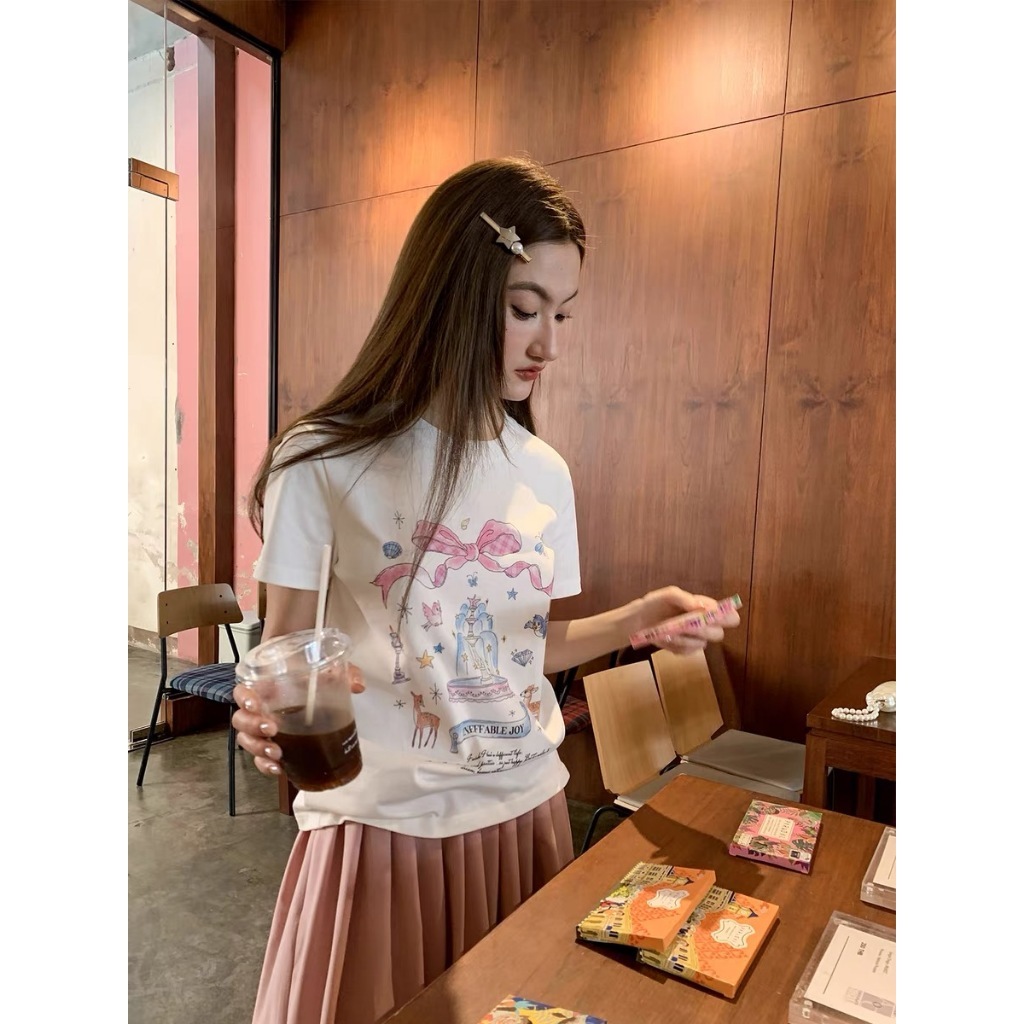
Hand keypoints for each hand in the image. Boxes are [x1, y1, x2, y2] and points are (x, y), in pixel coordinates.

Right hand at [231, 663, 365, 777]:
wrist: (315, 691)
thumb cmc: (314, 678)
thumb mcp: (331, 671)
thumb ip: (346, 673)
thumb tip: (357, 686)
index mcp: (268, 687)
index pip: (243, 691)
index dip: (244, 698)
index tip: (255, 705)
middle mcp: (261, 709)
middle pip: (241, 720)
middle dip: (253, 727)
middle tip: (271, 729)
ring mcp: (265, 729)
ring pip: (247, 740)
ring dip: (258, 748)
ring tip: (277, 753)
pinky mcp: (273, 745)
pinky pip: (260, 758)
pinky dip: (265, 765)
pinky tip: (278, 768)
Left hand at [628, 587, 740, 654]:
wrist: (639, 619)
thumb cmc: (656, 603)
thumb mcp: (668, 595)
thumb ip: (685, 598)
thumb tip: (701, 606)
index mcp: (706, 608)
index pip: (729, 616)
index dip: (727, 618)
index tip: (714, 616)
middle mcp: (705, 625)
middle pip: (718, 634)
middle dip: (704, 630)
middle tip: (689, 625)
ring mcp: (695, 639)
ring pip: (701, 644)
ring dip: (684, 638)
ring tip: (668, 630)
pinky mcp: (684, 650)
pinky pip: (686, 652)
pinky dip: (675, 645)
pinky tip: (665, 637)